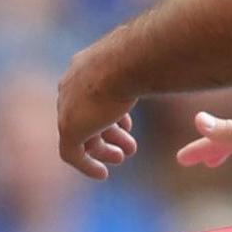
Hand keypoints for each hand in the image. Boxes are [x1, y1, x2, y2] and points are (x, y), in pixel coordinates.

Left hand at [55, 51, 137, 181]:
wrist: (129, 60)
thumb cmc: (143, 57)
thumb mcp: (140, 62)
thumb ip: (141, 71)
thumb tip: (164, 68)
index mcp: (84, 67)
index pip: (92, 96)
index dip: (111, 112)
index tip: (127, 126)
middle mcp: (71, 85)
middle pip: (87, 116)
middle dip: (108, 133)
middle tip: (127, 149)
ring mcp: (67, 107)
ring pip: (81, 135)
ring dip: (102, 149)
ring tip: (122, 158)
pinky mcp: (68, 128)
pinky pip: (71, 153)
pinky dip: (86, 165)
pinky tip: (102, 175)